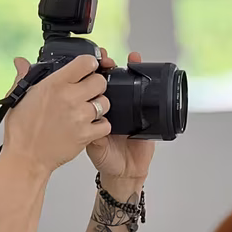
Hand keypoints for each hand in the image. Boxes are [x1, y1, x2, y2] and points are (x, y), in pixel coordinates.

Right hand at [3, 54, 110, 176]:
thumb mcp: (18, 97)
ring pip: (105, 102)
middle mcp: (70, 98)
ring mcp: (80, 116)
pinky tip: (88, 126)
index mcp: (54, 84)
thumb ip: (24, 76)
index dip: (89, 63)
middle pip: (100, 81)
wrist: (25, 158)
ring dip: (98, 105)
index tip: (87, 69)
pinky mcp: (86, 134)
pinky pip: (105, 124)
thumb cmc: (21, 130)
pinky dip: (100, 125)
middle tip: (86, 92)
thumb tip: (21, 62)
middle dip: (95, 85)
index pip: (86, 62)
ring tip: (85, 111)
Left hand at [85, 50, 154, 181]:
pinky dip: (147, 82)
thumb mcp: (94, 147)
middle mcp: (111, 107)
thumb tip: (84, 124)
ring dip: (129, 69)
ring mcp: (128, 109)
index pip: (91, 86)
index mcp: (95, 111)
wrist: (125, 171)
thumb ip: (90, 134)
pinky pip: (146, 95)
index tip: (90, 63)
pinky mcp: (145, 114)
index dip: (90, 73)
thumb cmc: (106, 158)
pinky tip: (144, 71)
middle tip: (106, 59)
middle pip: (109, 79)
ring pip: (128, 84)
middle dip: (108, 66)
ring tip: (130, 60)